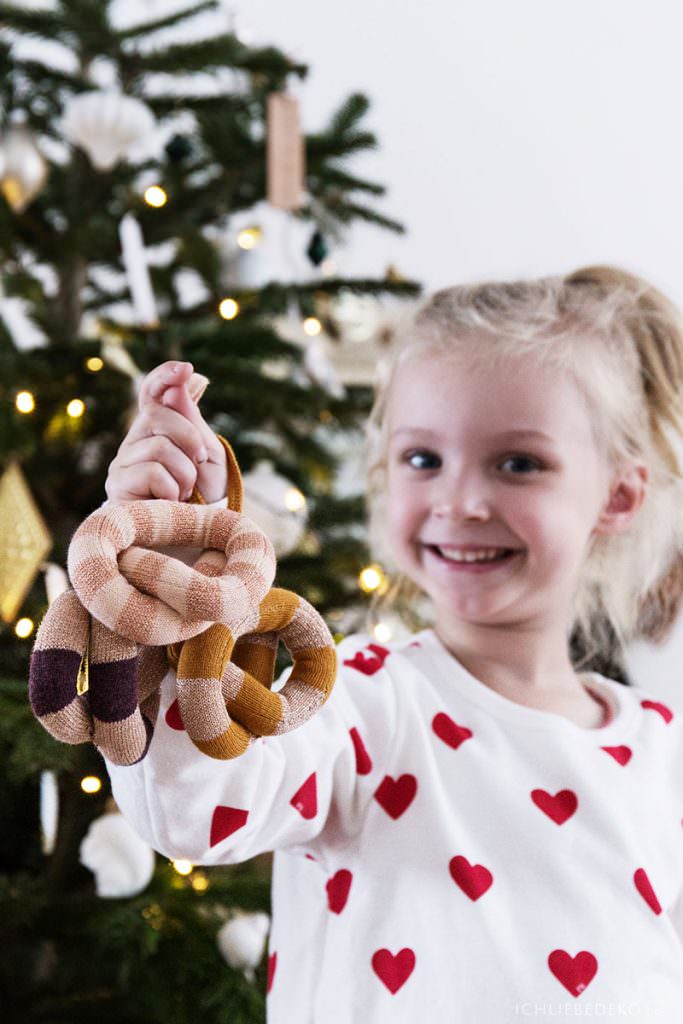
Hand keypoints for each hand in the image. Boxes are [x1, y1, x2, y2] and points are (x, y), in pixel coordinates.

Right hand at [105, 361, 227, 503]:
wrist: (194, 541)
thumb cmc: (202, 499)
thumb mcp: (208, 455)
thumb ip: (193, 419)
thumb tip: (186, 380)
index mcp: (156, 430)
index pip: (151, 393)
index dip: (165, 377)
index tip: (186, 370)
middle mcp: (134, 443)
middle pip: (158, 415)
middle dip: (190, 437)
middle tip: (200, 463)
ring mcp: (122, 465)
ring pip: (159, 447)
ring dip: (186, 473)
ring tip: (186, 495)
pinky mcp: (118, 488)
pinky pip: (153, 472)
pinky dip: (173, 490)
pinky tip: (171, 504)